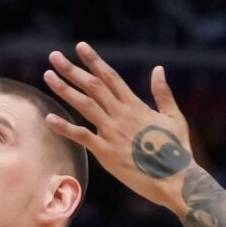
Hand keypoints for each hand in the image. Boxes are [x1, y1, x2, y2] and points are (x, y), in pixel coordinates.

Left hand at [42, 43, 194, 208]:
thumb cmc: (176, 150)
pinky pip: (81, 136)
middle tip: (54, 56)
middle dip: (72, 70)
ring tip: (48, 75)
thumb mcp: (174, 117)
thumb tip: (158, 69)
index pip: (110, 77)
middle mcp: (121, 114)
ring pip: (84, 105)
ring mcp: (112, 132)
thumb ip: (163, 92)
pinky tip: (49, 118)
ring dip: (65, 89)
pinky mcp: (105, 153)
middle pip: (93, 86)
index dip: (94, 61)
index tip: (80, 47)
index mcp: (136, 105)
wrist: (175, 180)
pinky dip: (65, 127)